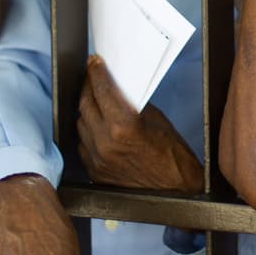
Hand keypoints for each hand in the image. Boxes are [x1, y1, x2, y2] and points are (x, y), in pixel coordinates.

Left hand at [77, 55, 203, 192]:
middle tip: (92, 76)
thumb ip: (133, 105)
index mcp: (122, 126)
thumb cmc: (173, 156)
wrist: (175, 192)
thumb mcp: (157, 121)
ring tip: (94, 100)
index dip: (96, 72)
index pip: (101, 90)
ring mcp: (96, 159)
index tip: (94, 62)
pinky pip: (83, 144)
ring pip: (80, 124)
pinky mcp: (94, 171)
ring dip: (86, 109)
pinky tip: (96, 125)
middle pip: (84, 104)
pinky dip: (87, 131)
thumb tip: (118, 90)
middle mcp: (104, 142)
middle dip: (87, 87)